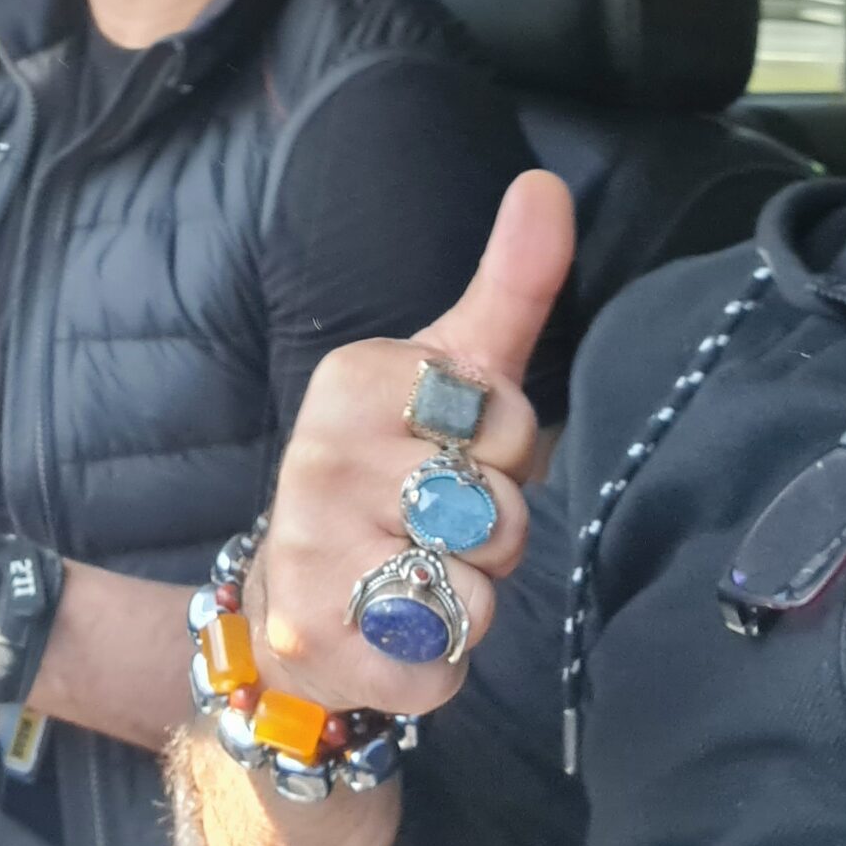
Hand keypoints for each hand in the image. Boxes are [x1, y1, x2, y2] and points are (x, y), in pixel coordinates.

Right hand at [244, 169, 571, 722]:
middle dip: (495, 530)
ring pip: (477, 589)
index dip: (506, 448)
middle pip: (500, 509)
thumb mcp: (452, 371)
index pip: (507, 417)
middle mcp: (317, 461)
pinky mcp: (318, 642)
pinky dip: (440, 660)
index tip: (454, 449)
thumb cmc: (395, 469)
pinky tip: (397, 632)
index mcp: (352, 381)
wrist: (299, 596)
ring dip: (471, 596)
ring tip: (418, 578)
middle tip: (437, 524)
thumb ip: (511, 285)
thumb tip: (547, 185)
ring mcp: (311, 554)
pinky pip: (444, 659)